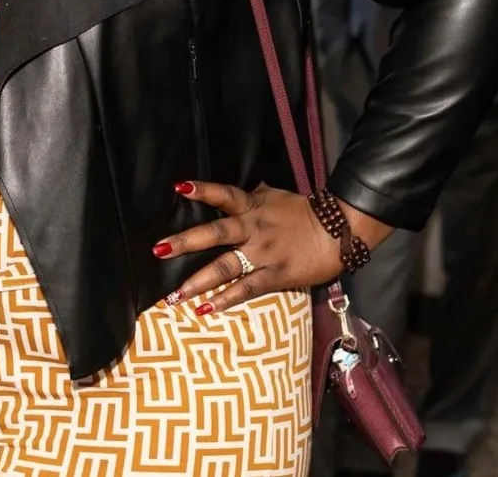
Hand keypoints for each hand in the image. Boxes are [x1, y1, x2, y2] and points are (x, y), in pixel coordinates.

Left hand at [151, 181, 389, 315]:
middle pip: (215, 233)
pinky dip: (224, 300)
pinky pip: (246, 289)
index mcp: (253, 206)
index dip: (202, 190)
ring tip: (173, 295)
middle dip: (185, 242)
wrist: (339, 232)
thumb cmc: (304, 214)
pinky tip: (204, 309)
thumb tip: (234, 190)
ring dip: (197, 281)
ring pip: (225, 267)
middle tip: (158, 250)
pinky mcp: (275, 275)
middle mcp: (253, 229)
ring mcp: (263, 254)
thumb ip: (251, 196)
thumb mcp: (274, 197)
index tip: (179, 187)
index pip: (224, 194)